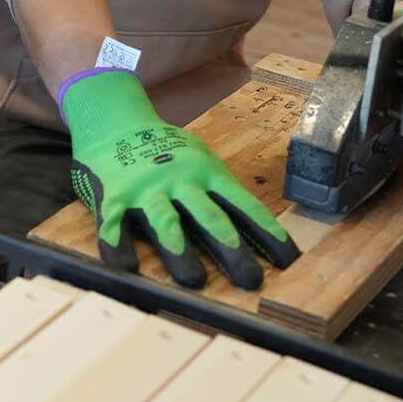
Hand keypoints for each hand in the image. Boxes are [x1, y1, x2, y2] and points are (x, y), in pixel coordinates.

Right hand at [62, 68, 299, 288]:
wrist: (114, 121)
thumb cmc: (165, 149)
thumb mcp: (198, 159)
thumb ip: (217, 190)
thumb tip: (254, 231)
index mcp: (207, 172)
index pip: (244, 205)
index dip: (268, 233)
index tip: (289, 261)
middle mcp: (180, 180)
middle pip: (210, 217)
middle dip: (232, 249)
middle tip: (251, 280)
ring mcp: (146, 188)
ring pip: (167, 221)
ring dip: (181, 251)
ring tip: (195, 280)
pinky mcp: (114, 195)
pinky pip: (115, 222)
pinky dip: (119, 244)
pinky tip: (127, 266)